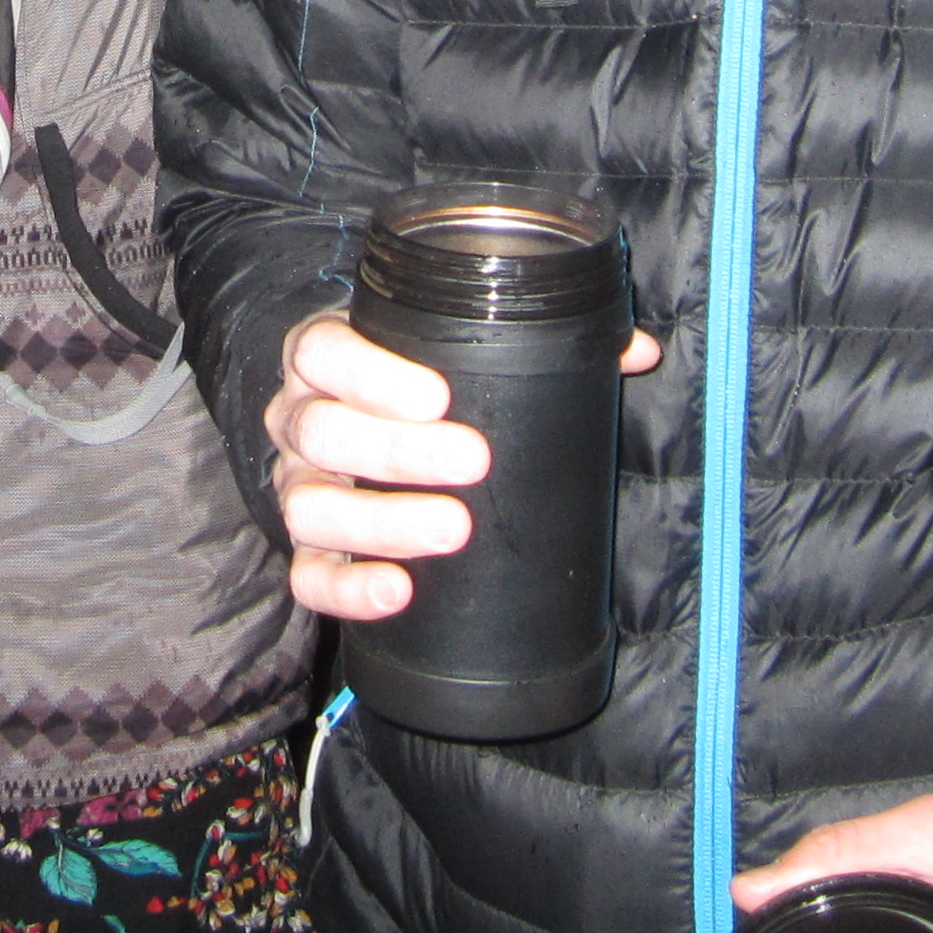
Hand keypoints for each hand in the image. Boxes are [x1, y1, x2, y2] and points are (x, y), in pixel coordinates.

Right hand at [267, 308, 661, 621]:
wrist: (366, 420)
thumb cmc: (420, 376)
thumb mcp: (461, 345)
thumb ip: (544, 340)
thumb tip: (635, 350)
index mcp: (326, 355)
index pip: (321, 352)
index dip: (370, 374)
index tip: (439, 396)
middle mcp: (299, 418)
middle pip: (322, 430)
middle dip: (397, 451)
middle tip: (472, 462)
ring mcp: (297, 486)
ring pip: (310, 506)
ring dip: (381, 520)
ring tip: (451, 529)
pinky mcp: (307, 548)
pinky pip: (307, 575)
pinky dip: (346, 588)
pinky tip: (397, 592)